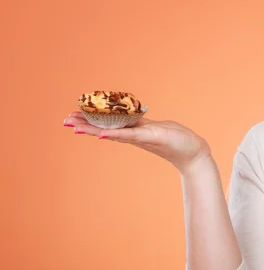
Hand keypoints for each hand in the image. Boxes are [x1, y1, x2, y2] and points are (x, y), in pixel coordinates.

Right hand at [63, 112, 211, 172]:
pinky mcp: (152, 137)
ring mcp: (142, 137)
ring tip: (75, 127)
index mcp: (135, 130)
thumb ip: (143, 125)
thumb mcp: (157, 128)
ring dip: (94, 130)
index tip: (71, 116)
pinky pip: (131, 135)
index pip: (109, 124)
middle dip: (85, 125)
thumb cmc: (178, 139)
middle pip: (105, 129)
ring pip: (114, 132)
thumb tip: (132, 119)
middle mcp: (135, 134)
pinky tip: (102, 134)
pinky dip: (117, 134)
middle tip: (64, 121)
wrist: (194, 153)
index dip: (91, 121)